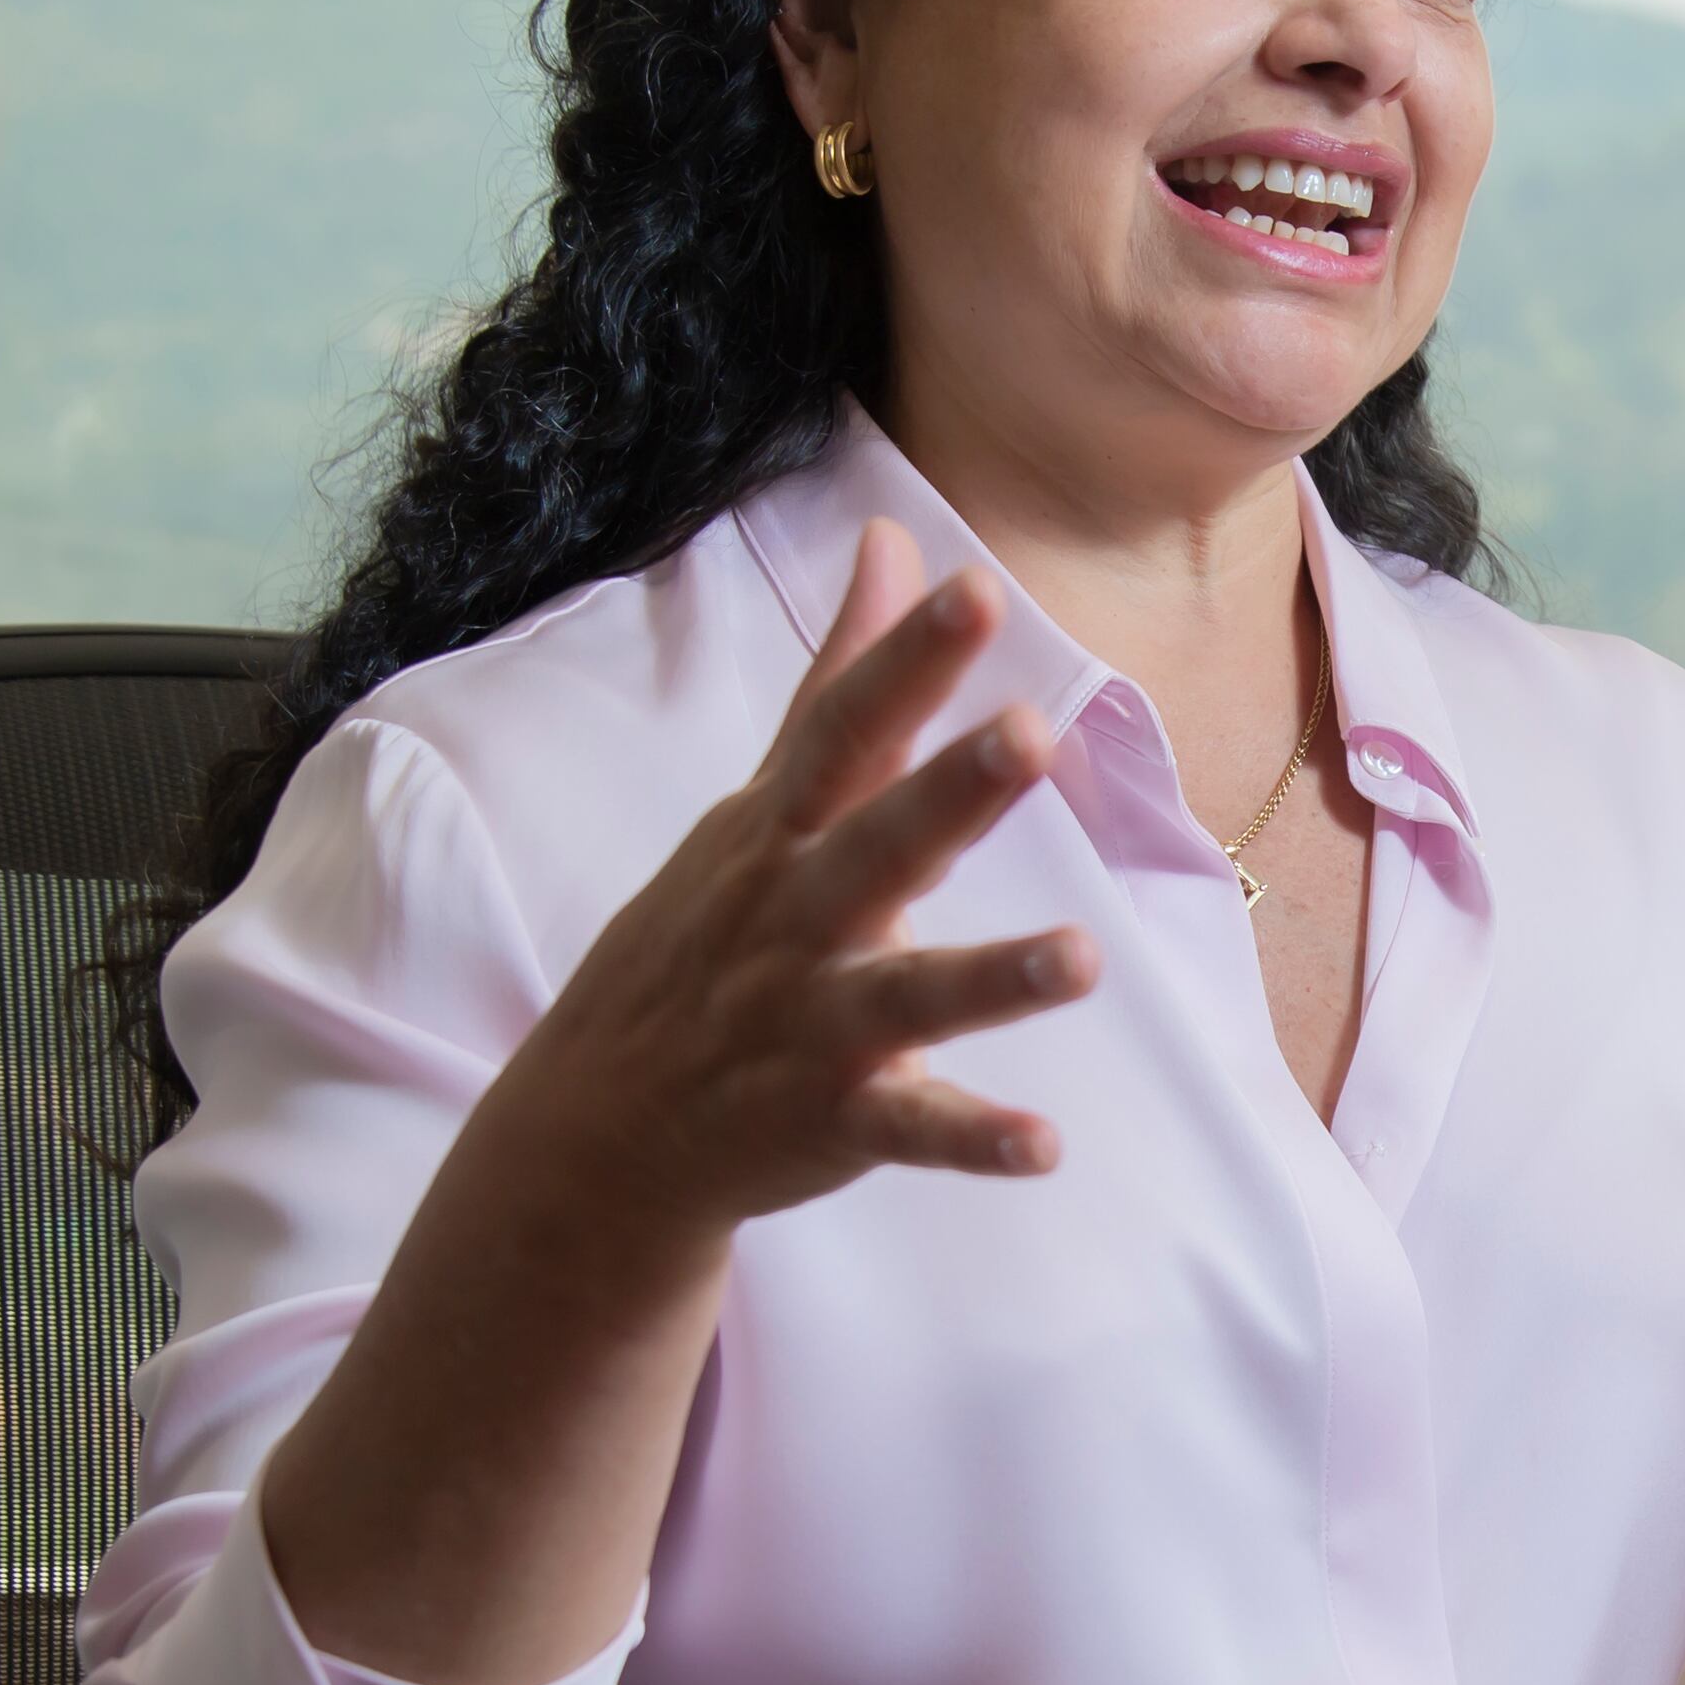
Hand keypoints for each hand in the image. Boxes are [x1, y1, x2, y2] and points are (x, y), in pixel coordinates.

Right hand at [488, 518, 1099, 1232]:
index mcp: (784, 832)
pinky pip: (907, 1129)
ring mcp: (811, 1023)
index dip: (906, 662)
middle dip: (948, 793)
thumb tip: (892, 537)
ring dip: (991, 979)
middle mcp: (795, 917)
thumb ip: (841, 676)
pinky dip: (971, 1139)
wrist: (600, 1124)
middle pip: (875, 846)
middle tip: (1030, 734)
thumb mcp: (763, 801)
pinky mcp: (832, 1120)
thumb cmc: (710, 932)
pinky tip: (1045, 1146)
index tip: (973, 588)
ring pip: (905, 997)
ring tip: (1084, 959)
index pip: (844, 730)